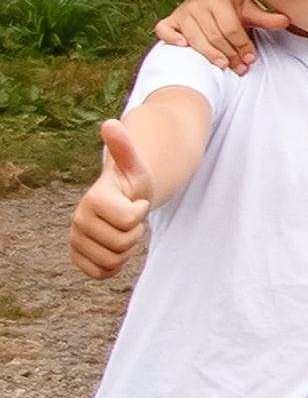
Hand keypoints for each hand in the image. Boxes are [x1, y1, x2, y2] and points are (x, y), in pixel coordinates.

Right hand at [70, 118, 153, 278]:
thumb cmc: (131, 185)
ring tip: (122, 231)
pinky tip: (113, 248)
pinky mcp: (77, 257)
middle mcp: (78, 219)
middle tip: (129, 219)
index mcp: (93, 198)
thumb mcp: (135, 167)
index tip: (135, 202)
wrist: (120, 201)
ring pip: (113, 261)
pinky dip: (113, 266)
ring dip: (126, 250)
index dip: (140, 213)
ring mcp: (76, 239)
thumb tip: (111, 123)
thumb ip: (124, 148)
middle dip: (134, 233)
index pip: (130, 220)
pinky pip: (101, 273)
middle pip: (122, 244)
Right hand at [153, 0, 278, 72]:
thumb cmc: (232, 10)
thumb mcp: (249, 12)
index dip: (242, 45)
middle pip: (214, 35)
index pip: (231, 27)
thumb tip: (286, 20)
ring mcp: (183, 12)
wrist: (209, 1)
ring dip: (209, 53)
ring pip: (195, 37)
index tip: (251, 59)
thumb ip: (266, 18)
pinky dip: (170, 37)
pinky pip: (165, 29)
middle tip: (241, 68)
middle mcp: (198, 2)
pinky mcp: (170, 21)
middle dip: (230, 53)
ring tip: (224, 65)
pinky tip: (181, 45)